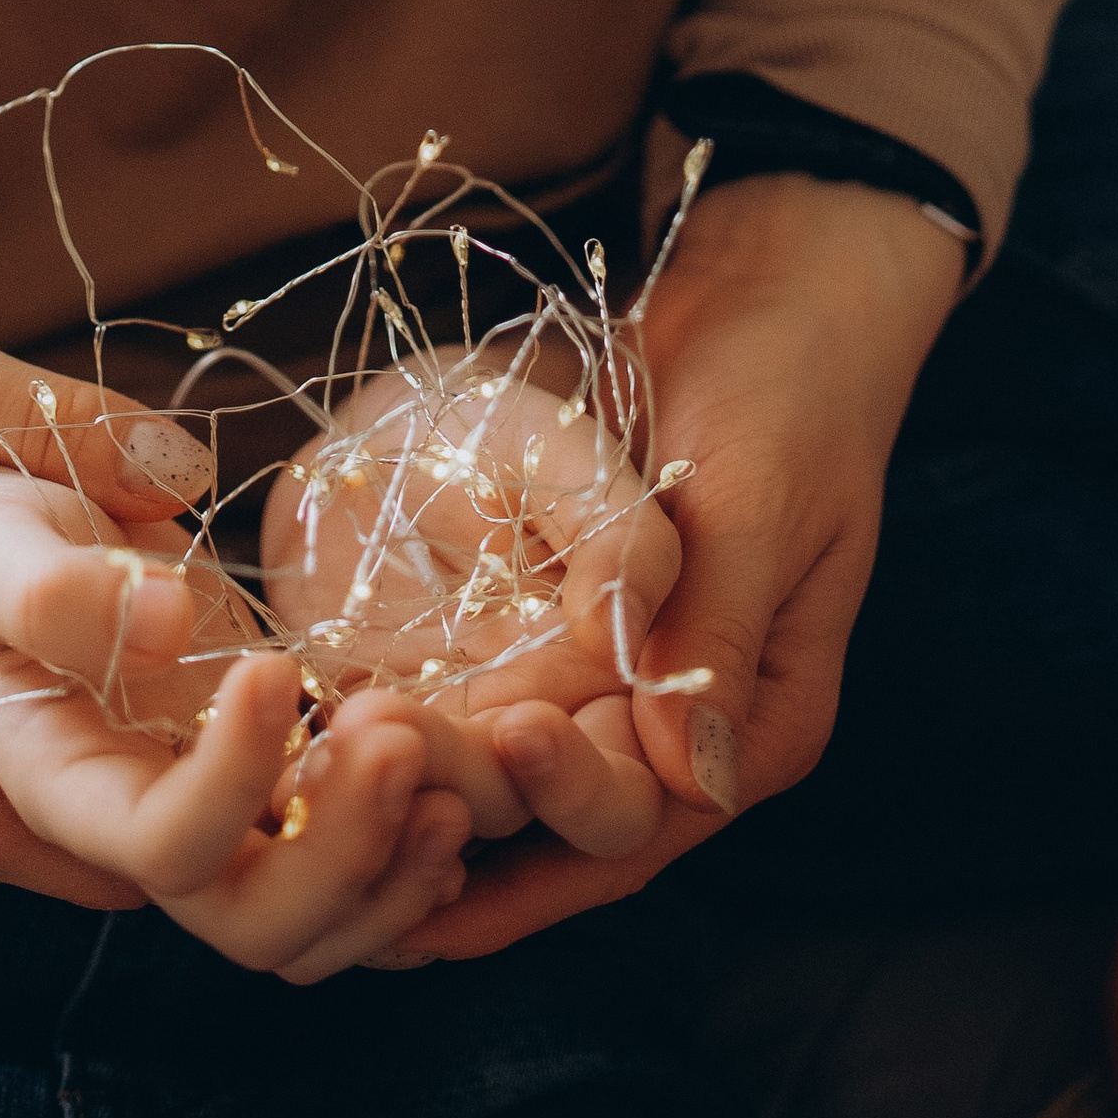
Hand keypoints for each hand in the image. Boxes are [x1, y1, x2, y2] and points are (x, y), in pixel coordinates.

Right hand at [0, 466, 471, 980]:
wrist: (30, 537)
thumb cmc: (0, 534)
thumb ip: (57, 588)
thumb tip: (162, 619)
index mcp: (63, 787)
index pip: (158, 842)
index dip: (229, 779)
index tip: (274, 665)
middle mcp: (140, 833)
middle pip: (247, 922)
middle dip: (340, 854)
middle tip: (403, 739)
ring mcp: (212, 829)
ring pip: (307, 930)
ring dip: (390, 879)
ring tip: (451, 790)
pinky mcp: (265, 803)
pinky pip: (341, 888)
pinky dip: (404, 876)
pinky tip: (451, 813)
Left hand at [400, 171, 965, 958]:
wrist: (764, 300)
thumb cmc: (786, 389)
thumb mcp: (760, 501)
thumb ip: (718, 636)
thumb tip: (688, 779)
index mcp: (762, 721)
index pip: (656, 806)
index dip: (574, 795)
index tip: (506, 736)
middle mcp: (686, 731)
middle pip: (572, 817)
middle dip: (476, 808)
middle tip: (381, 770)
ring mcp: (621, 688)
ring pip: (518, 777)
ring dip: (434, 787)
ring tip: (332, 788)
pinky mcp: (562, 637)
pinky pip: (492, 705)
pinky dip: (432, 727)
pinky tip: (343, 740)